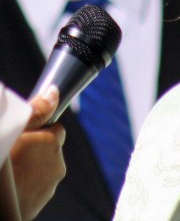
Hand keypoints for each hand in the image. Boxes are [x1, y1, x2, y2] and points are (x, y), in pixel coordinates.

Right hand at [10, 87, 65, 220]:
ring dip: (34, 166)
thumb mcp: (16, 129)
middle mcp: (57, 164)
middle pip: (52, 149)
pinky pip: (40, 186)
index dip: (42, 130)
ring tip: (14, 169)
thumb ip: (37, 110)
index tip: (27, 135)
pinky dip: (30, 183)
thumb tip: (54, 93)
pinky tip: (15, 183)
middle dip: (39, 149)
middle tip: (17, 151)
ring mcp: (50, 186)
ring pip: (46, 168)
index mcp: (52, 143)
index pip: (57, 129)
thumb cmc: (3, 157)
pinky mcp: (42, 202)